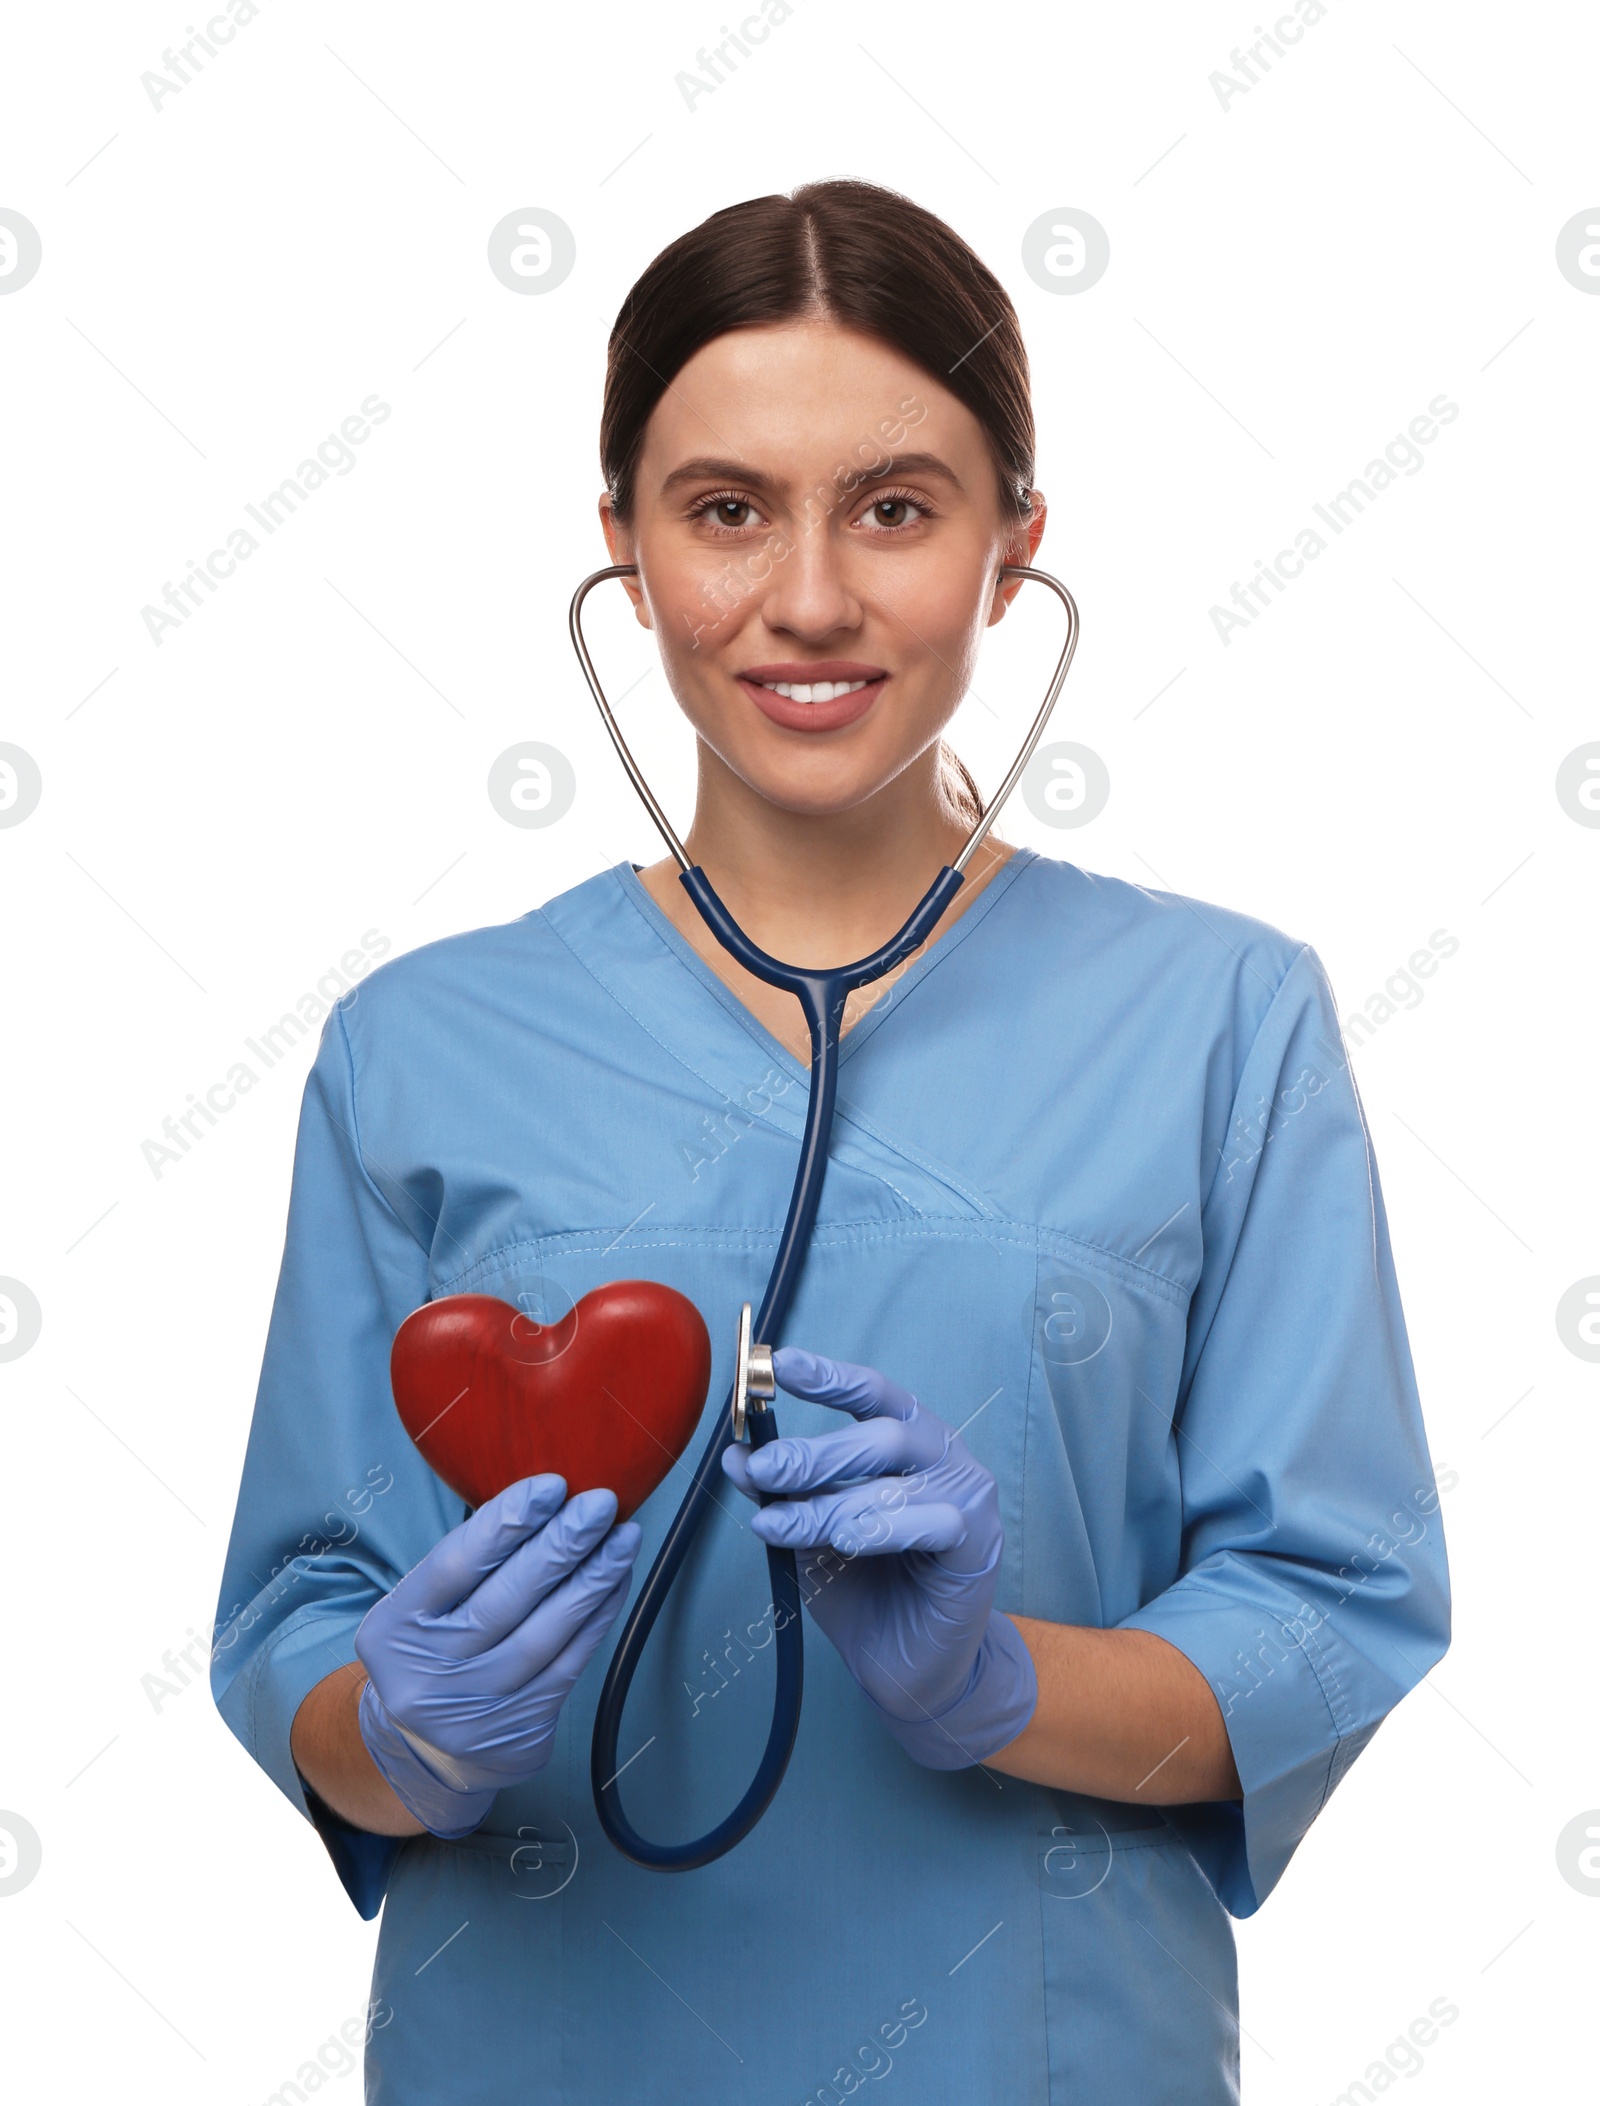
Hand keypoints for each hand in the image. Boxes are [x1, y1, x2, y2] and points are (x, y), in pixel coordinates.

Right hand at [354, 1476, 639, 1835]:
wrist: (426, 1751)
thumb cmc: (436, 1652)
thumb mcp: (422, 1610)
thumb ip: (468, 1565)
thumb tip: (545, 1500)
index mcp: (394, 1630)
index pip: (454, 1565)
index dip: (506, 1522)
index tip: (552, 1486)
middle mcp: (427, 1674)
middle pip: (505, 1599)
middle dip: (561, 1545)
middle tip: (600, 1505)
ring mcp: (473, 1710)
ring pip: (544, 1633)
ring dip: (592, 1579)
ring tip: (623, 1538)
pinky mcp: (517, 1731)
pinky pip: (568, 1664)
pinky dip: (597, 1619)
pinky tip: (615, 1582)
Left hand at [720, 1348, 1035, 1768]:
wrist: (910, 1668)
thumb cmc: (864, 1590)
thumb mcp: (808, 1534)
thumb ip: (781, 1494)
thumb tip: (736, 1456)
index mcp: (907, 1442)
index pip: (873, 1393)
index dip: (829, 1376)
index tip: (777, 1364)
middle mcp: (942, 1458)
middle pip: (879, 1435)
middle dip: (812, 1453)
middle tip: (763, 1470)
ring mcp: (967, 1498)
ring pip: (895, 1481)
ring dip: (829, 1504)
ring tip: (781, 1526)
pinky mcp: (978, 1545)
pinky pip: (933, 1523)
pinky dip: (884, 1527)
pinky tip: (847, 1541)